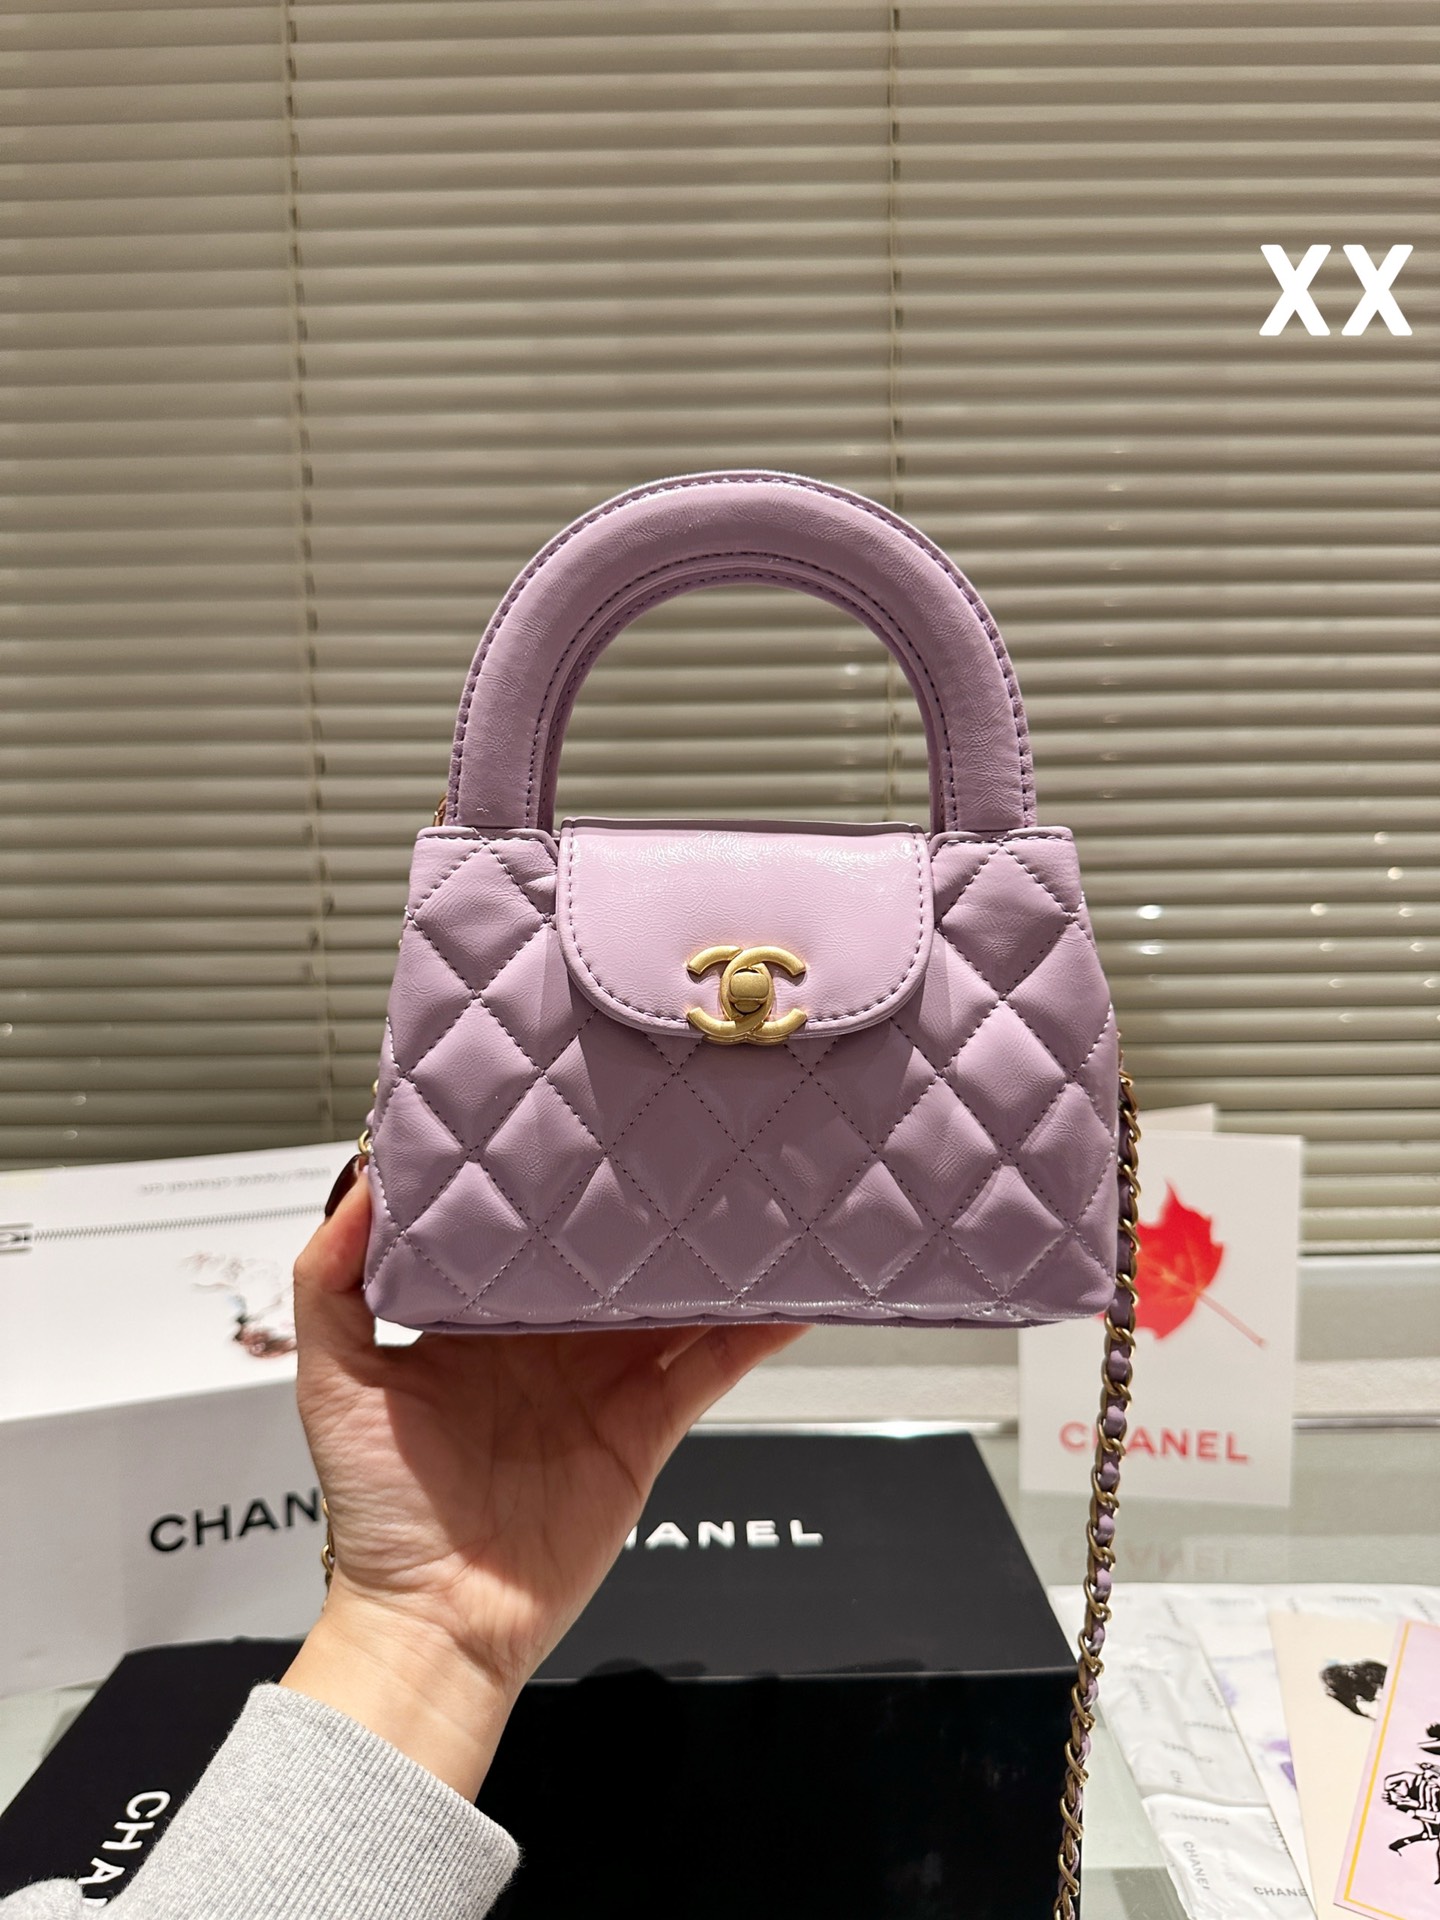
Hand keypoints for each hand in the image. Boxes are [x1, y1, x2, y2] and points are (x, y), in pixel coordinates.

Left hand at [282, 1169, 806, 1796]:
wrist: (434, 1618)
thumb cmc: (378, 1510)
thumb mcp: (332, 1381)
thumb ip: (330, 1283)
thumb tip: (357, 1189)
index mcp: (482, 1320)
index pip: (531, 1234)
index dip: (560, 1184)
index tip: (585, 1126)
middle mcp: (549, 1343)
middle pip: (613, 1258)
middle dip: (646, 1206)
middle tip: (686, 1140)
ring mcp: (604, 1382)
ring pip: (671, 1302)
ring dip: (710, 1258)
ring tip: (752, 1199)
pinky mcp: (645, 1428)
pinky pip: (708, 1369)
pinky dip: (753, 1333)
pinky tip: (787, 1296)